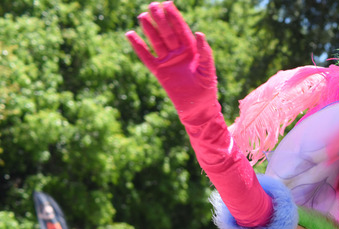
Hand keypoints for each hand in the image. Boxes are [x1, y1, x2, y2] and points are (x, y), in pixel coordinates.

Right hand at [126, 1, 219, 125]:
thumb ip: (205, 52)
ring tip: (143, 16)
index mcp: (191, 49)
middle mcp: (178, 53)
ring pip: (156, 41)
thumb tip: (200, 33)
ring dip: (150, 29)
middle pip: (167, 32)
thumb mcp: (208, 69)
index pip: (181, 29)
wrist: (198, 108)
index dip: (175, 17)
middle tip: (153, 5)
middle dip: (161, 19)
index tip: (168, 4)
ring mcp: (167, 61)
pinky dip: (138, 46)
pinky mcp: (159, 72)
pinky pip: (146, 57)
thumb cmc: (206, 89)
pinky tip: (130, 34)